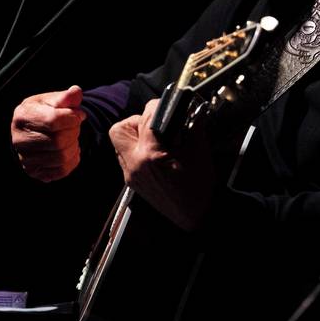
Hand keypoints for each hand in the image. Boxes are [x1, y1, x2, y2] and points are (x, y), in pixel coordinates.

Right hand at [11, 85, 86, 181]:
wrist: (36, 129)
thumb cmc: (46, 111)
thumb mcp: (54, 100)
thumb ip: (67, 96)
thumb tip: (76, 93)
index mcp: (22, 115)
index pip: (53, 121)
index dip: (72, 118)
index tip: (77, 115)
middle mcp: (18, 139)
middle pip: (58, 141)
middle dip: (74, 132)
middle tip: (75, 127)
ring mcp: (25, 158)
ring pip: (61, 157)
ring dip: (74, 146)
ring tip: (72, 137)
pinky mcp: (33, 171)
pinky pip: (61, 171)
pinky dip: (72, 160)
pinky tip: (69, 150)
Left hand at [109, 99, 215, 231]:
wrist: (194, 216)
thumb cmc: (198, 188)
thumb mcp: (199, 151)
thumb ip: (193, 125)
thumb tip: (192, 107)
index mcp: (150, 155)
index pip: (146, 117)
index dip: (157, 106)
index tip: (167, 104)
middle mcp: (134, 164)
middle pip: (120, 129)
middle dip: (137, 120)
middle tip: (155, 123)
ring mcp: (130, 175)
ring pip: (119, 143)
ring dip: (135, 135)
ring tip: (155, 137)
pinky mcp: (132, 181)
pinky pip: (126, 156)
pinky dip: (137, 149)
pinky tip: (155, 152)